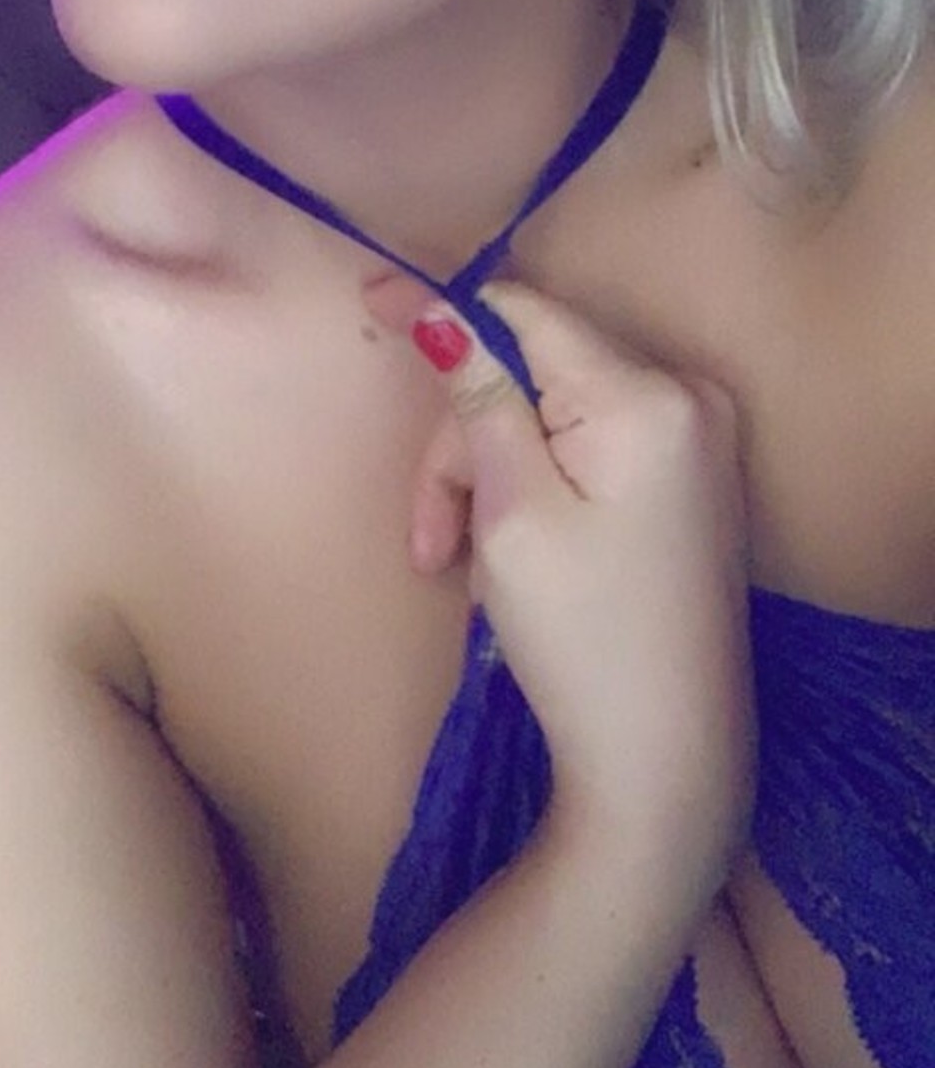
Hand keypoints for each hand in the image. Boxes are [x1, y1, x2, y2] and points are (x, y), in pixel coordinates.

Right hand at [364, 273, 755, 894]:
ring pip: (552, 415)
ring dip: (492, 480)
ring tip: (469, 573)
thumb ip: (480, 397)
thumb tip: (438, 306)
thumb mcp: (511, 512)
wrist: (667, 762)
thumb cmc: (582, 641)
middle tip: (432, 543)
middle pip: (532, 371)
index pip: (521, 311)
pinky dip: (538, 491)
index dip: (440, 312)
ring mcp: (700, 440)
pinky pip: (590, 449)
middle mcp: (689, 396)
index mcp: (647, 394)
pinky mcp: (694, 482)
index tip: (367, 304)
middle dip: (466, 448)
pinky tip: (519, 564)